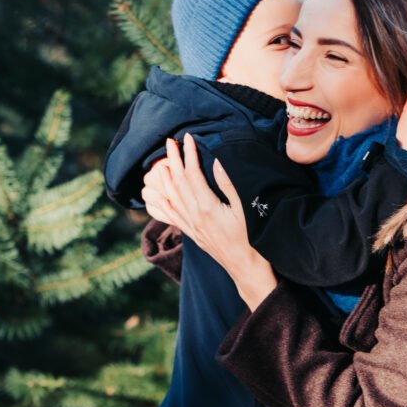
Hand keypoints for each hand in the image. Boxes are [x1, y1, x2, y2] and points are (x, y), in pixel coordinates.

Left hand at [141, 134, 277, 310]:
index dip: (188, 155)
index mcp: (207, 207)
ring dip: (164, 177)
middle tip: (169, 141)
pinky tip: (156, 194)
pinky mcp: (191, 233)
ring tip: (160, 161)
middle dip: (172, 160)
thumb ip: (229, 185)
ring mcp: (190, 226)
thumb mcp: (244, 209)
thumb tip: (217, 162)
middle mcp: (194, 216)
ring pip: (171, 197)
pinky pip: (170, 215)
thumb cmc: (251, 240)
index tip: (187, 138)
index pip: (192, 174)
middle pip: (178, 182)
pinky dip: (161, 202)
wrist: (245, 268)